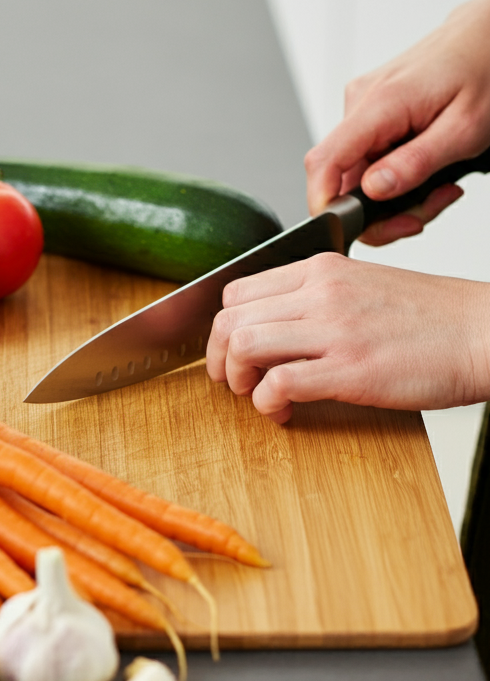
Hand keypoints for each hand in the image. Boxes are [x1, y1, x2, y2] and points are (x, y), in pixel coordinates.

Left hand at [206, 253, 489, 423]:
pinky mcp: (349, 369)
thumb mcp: (364, 285)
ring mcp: (334, 329)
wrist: (485, 332)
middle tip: (230, 379)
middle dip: (218, 356)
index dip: (223, 326)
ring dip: (237, 380)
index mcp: (321, 269)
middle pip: (230, 319)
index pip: (238, 290)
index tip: (229, 350)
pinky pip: (278, 383)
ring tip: (255, 394)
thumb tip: (273, 324)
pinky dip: (266, 403)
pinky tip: (281, 411)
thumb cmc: (432, 317)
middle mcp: (321, 292)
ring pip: (244, 345)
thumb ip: (317, 297)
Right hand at [305, 0, 489, 245]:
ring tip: (436, 188)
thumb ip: (416, 162)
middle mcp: (361, 101)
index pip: (324, 162)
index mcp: (380, 104)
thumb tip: (373, 190)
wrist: (488, 34)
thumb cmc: (486, 69)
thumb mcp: (465, 128)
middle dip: (378, 209)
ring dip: (390, 194)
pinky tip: (422, 168)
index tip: (344, 228)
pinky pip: (365, 156)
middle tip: (424, 212)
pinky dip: (391, 174)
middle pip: (341, 176)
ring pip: (355, 171)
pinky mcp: (369, 110)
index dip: (323, 203)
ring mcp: (362, 104)